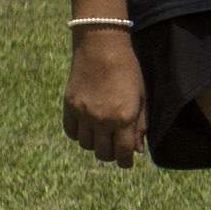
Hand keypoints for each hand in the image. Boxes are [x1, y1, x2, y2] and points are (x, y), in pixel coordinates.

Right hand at [65, 28, 147, 166]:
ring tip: (102, 135)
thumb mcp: (141, 97)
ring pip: (86, 145)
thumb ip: (140, 125)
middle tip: (115, 148)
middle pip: (103, 153)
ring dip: (95, 144)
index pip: (123, 153)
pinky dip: (79, 134)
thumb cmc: (128, 70)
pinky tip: (87, 127)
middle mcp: (102, 120)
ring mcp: (83, 114)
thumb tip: (136, 151)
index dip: (125, 162)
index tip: (126, 162)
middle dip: (111, 155)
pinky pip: (71, 132)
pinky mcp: (69, 106)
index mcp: (124, 118)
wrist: (102, 47)